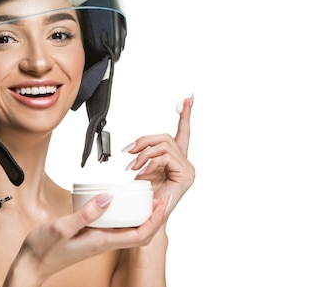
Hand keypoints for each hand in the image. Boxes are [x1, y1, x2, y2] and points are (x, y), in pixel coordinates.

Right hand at [4, 193, 169, 285]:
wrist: (31, 265)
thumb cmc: (43, 251)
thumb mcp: (62, 227)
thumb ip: (85, 213)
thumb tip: (108, 198)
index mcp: (102, 242)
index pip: (140, 234)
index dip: (155, 220)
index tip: (162, 203)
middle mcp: (104, 243)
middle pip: (140, 233)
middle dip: (154, 217)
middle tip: (160, 197)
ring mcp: (99, 241)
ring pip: (129, 230)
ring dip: (142, 216)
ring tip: (145, 198)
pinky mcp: (92, 237)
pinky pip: (116, 227)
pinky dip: (124, 216)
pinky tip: (119, 204)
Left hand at [124, 95, 195, 215]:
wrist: (145, 218)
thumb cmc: (143, 197)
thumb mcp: (142, 169)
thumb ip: (145, 154)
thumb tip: (135, 146)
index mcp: (177, 159)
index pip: (182, 132)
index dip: (185, 114)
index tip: (188, 98)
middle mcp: (186, 163)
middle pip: (165, 137)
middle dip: (144, 141)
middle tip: (128, 152)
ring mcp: (188, 170)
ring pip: (164, 146)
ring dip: (144, 154)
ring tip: (133, 167)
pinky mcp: (186, 176)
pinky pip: (165, 157)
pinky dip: (150, 162)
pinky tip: (143, 173)